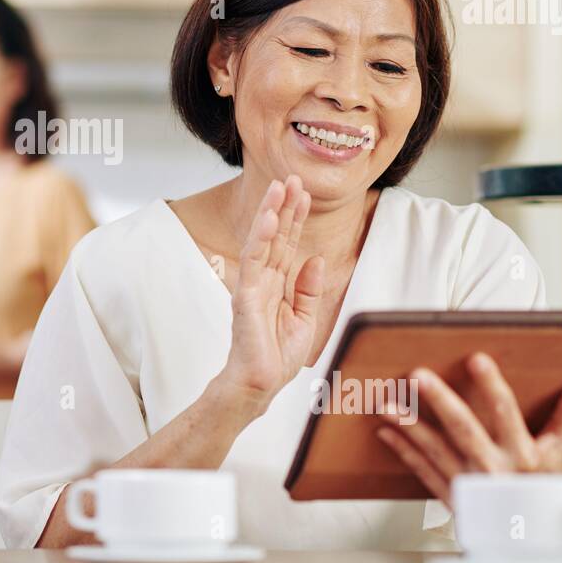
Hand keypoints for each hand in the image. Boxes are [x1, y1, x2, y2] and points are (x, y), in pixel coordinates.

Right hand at [215, 176, 325, 415]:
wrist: (260, 385)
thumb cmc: (277, 357)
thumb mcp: (304, 319)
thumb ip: (307, 288)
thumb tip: (316, 258)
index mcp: (278, 284)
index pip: (288, 244)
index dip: (296, 218)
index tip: (304, 193)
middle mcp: (263, 279)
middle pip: (276, 236)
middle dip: (285, 206)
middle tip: (293, 177)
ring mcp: (252, 285)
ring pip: (263, 241)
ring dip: (271, 212)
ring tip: (279, 186)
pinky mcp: (245, 295)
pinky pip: (254, 261)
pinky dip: (261, 237)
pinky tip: (269, 218)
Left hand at [376, 352, 561, 503]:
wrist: (531, 538)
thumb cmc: (544, 490)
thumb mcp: (561, 451)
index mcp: (522, 453)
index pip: (506, 413)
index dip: (492, 386)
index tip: (477, 359)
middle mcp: (493, 467)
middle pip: (464, 429)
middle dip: (440, 402)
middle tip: (418, 376)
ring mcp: (468, 482)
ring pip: (435, 451)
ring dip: (409, 426)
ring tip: (388, 403)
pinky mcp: (450, 495)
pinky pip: (422, 471)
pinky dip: (403, 452)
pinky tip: (386, 432)